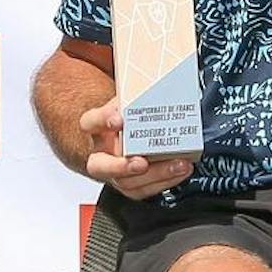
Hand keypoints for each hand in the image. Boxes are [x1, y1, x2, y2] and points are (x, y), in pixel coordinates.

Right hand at [76, 97, 193, 200]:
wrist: (125, 134)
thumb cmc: (130, 115)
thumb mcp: (130, 99)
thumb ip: (137, 95)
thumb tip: (160, 82)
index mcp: (96, 127)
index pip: (90, 122)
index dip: (103, 120)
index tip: (118, 119)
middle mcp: (101, 153)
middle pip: (100, 166)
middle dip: (121, 166)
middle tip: (141, 162)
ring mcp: (114, 172)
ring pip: (126, 182)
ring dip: (155, 175)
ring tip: (178, 164)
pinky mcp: (130, 184)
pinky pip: (144, 189)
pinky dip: (165, 181)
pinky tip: (181, 171)